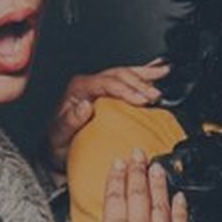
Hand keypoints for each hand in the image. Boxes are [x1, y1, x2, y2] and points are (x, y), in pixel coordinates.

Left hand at [45, 59, 169, 172]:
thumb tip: (85, 106)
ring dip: (146, 75)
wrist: (58, 150)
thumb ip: (70, 120)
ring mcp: (101, 87)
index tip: (141, 99)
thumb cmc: (57, 143)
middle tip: (155, 96)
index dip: (126, 89)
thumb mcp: (59, 135)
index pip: (106, 82)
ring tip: (163, 74)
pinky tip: (157, 70)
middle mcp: (90, 84)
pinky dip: (144, 75)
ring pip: (126, 74)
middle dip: (140, 84)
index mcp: (78, 89)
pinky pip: (129, 80)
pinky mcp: (110, 94)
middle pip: (119, 75)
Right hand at [88, 149, 190, 221]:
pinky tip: (180, 196)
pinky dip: (181, 209)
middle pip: (137, 195)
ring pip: (160, 205)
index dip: (116, 179)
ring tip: (157, 166)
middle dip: (137, 172)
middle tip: (137, 154)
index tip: (118, 163)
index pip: (115, 199)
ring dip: (158, 183)